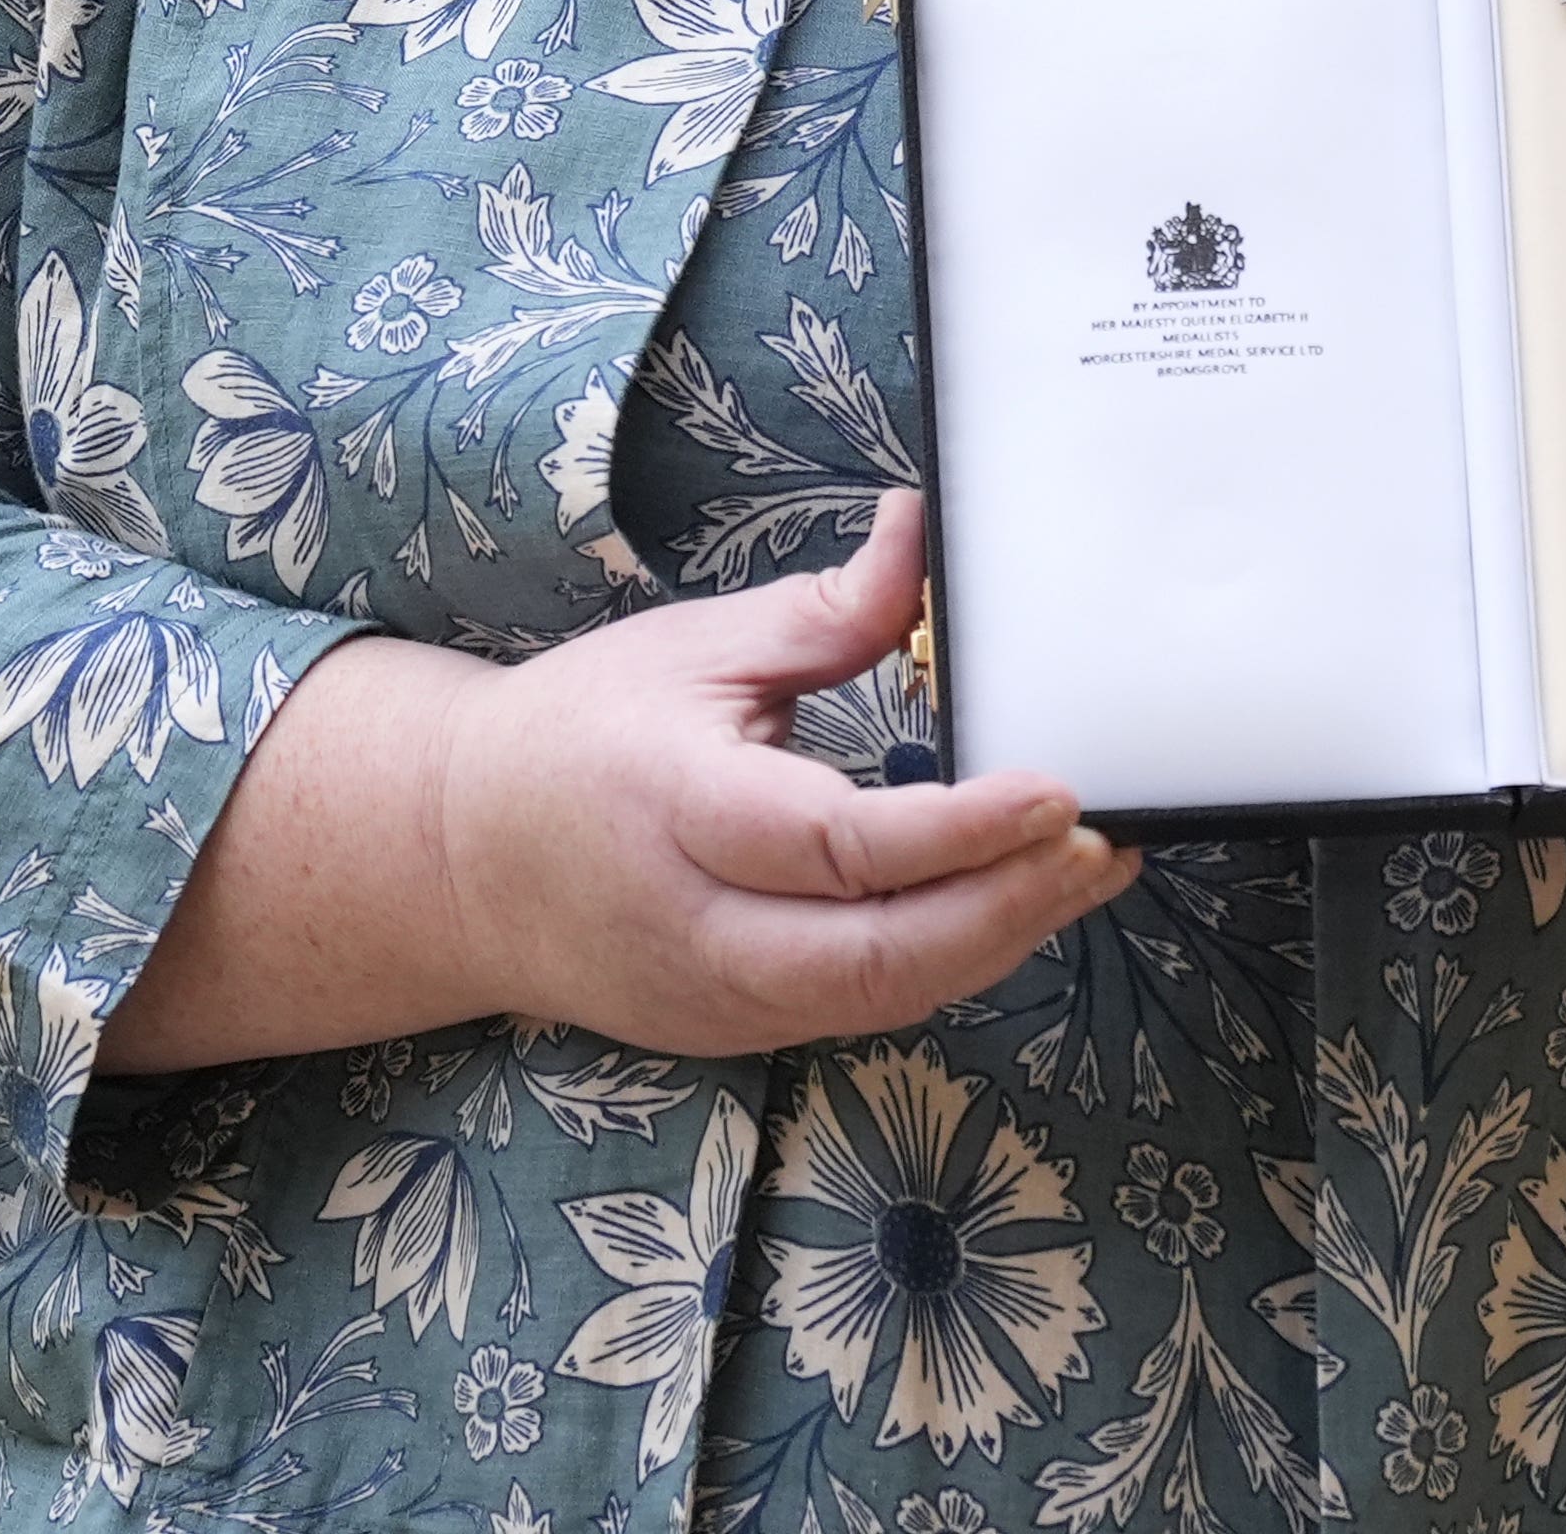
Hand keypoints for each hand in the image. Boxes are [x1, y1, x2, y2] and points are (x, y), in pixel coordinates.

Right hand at [424, 488, 1139, 1062]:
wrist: (463, 859)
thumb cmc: (582, 735)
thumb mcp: (693, 648)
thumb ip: (825, 613)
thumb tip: (924, 535)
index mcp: (677, 811)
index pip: (838, 846)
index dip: (960, 830)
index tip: (1055, 791)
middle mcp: (698, 929)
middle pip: (878, 958)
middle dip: (1008, 908)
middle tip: (1102, 844)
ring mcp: (717, 1000)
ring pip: (884, 999)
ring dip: (998, 940)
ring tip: (1083, 869)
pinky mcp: (737, 1031)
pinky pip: (864, 1009)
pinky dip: (948, 961)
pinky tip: (1009, 905)